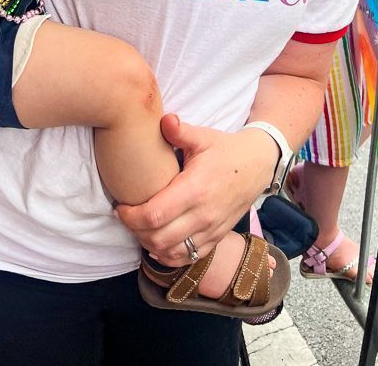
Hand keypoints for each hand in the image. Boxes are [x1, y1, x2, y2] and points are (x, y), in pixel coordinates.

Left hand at [115, 114, 277, 265]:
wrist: (257, 166)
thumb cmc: (225, 150)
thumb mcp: (203, 137)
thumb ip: (180, 131)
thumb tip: (164, 119)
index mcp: (195, 189)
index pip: (155, 214)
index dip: (131, 216)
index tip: (119, 207)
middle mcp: (203, 215)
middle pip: (158, 238)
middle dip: (135, 231)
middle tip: (125, 216)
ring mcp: (211, 230)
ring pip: (172, 252)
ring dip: (149, 244)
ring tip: (139, 227)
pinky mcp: (216, 238)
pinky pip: (188, 258)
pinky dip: (168, 256)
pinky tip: (157, 244)